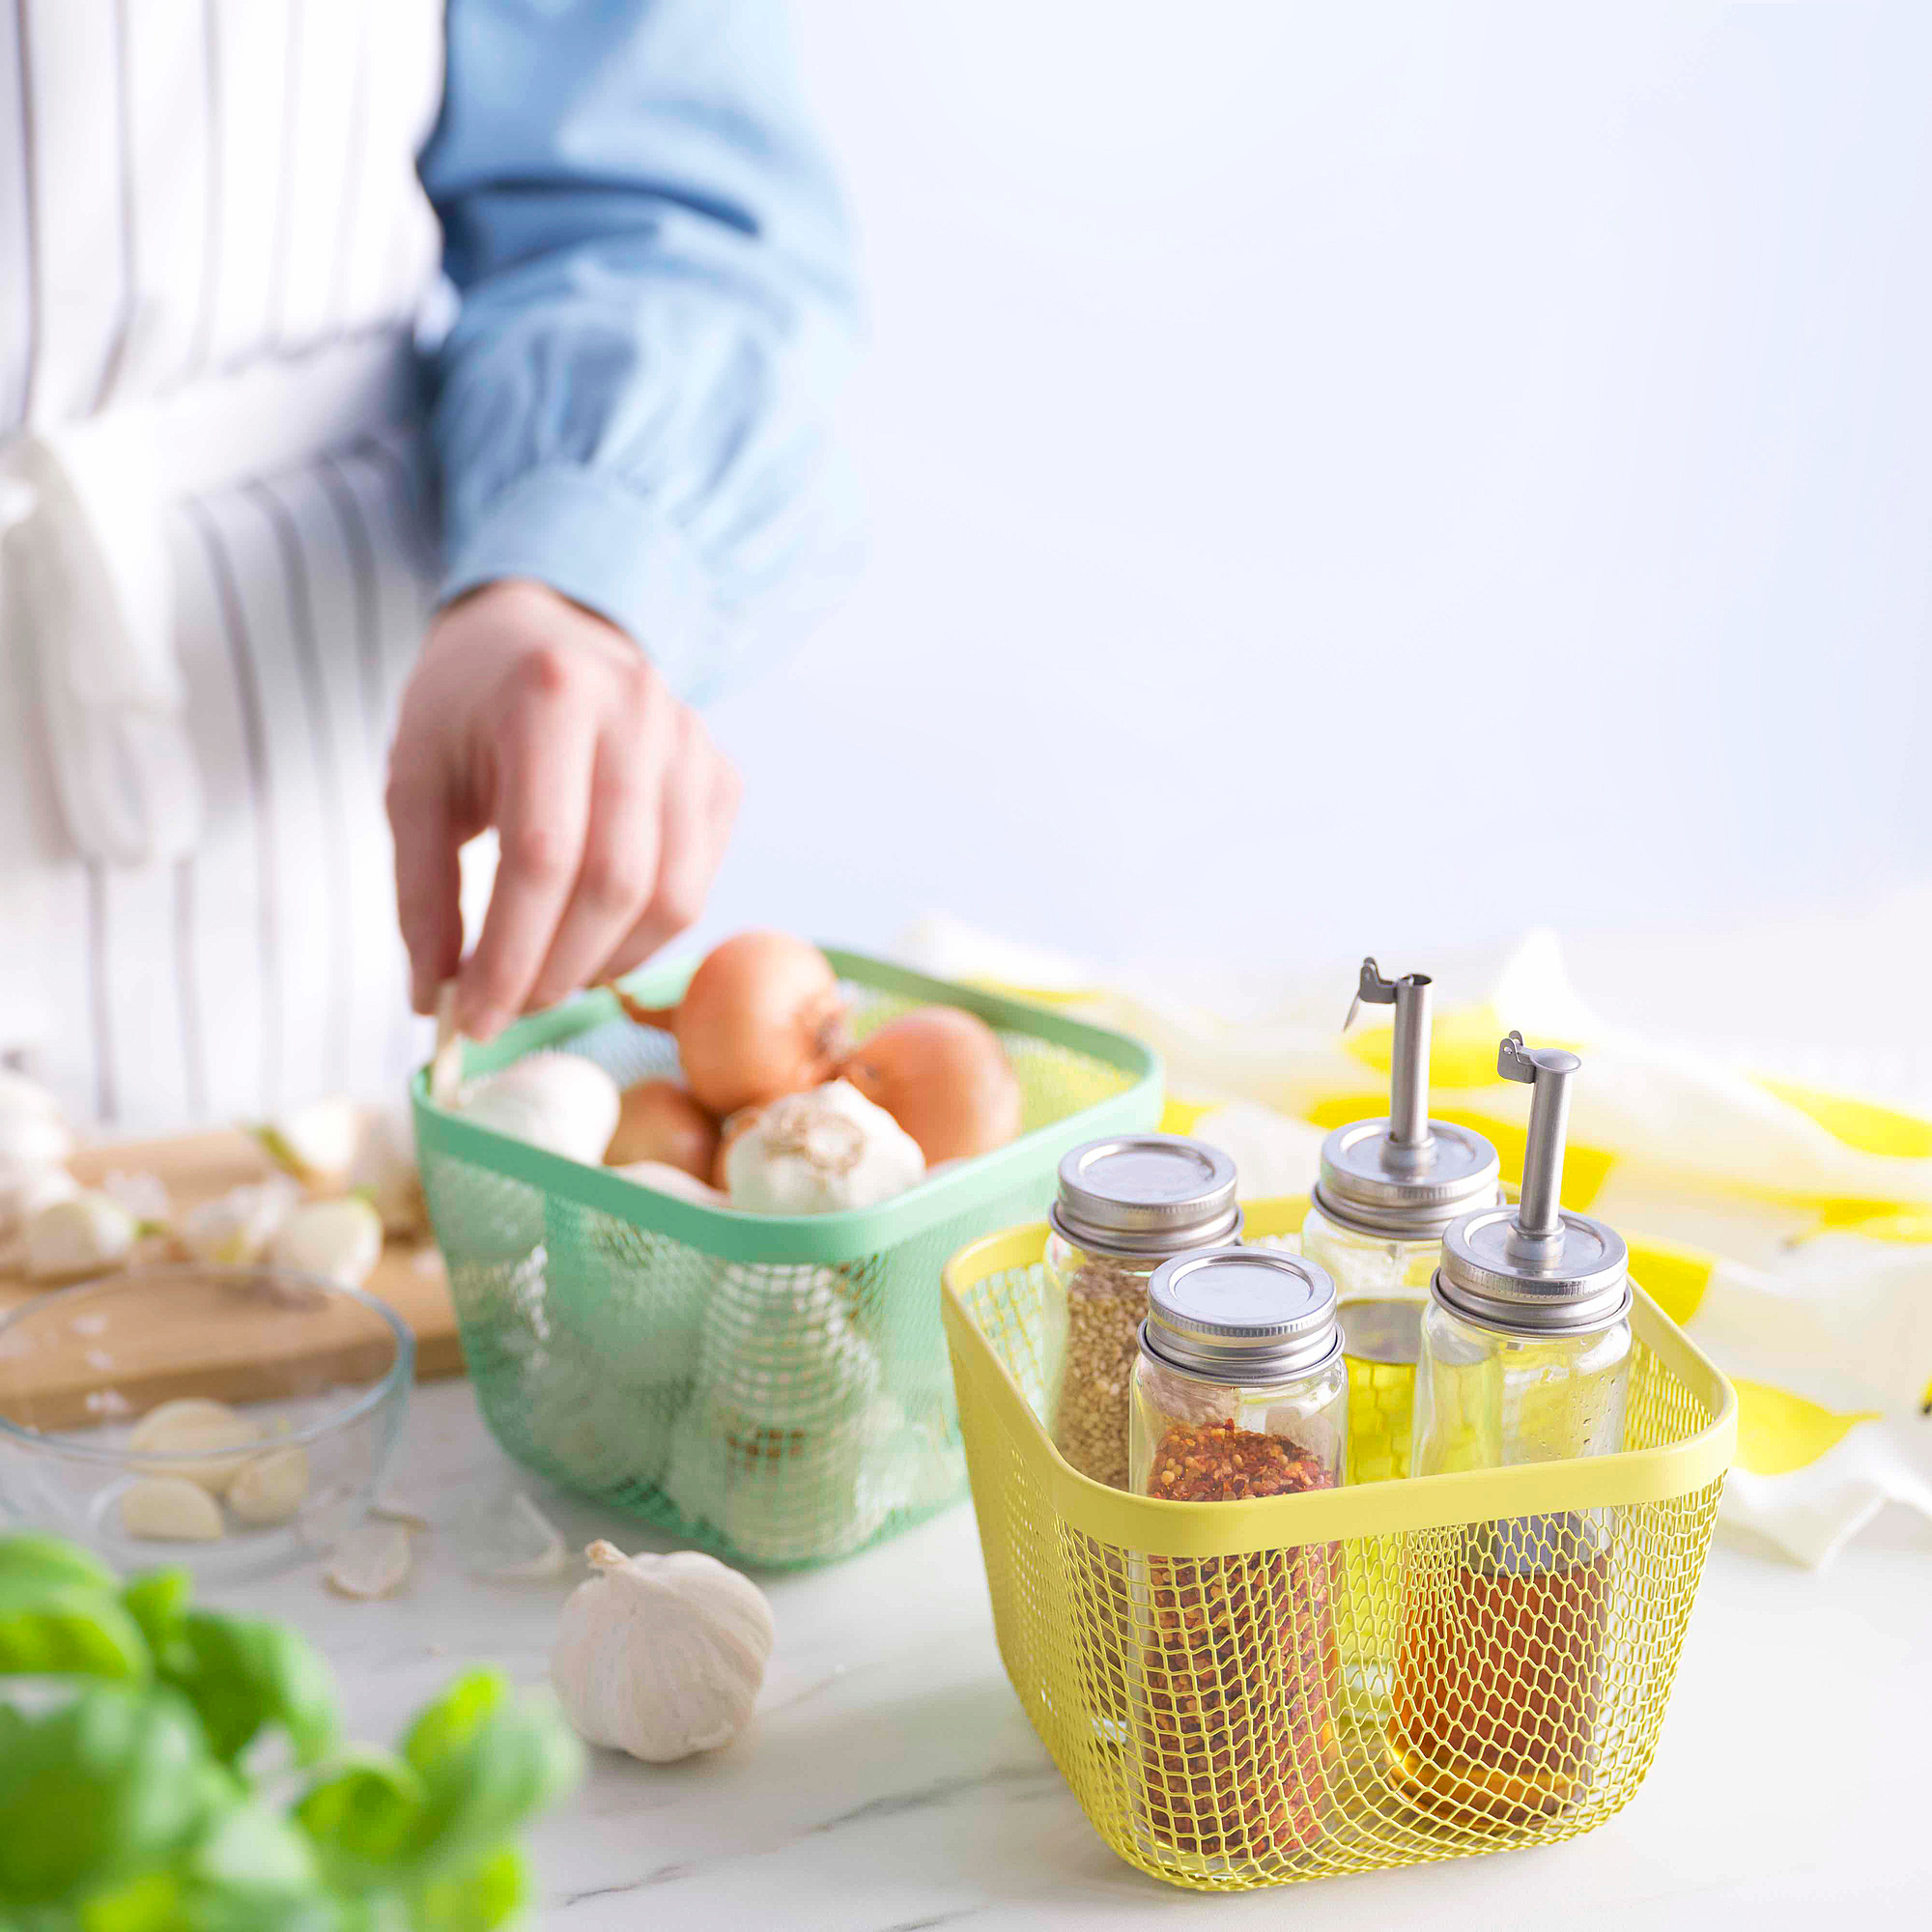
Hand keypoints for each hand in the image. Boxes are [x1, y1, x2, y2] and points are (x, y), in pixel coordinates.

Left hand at [386, 579, 740, 1038]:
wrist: (542, 632)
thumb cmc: (467, 708)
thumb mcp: (414, 781)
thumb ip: (421, 891)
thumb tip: (435, 1001)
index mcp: (550, 693)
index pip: (541, 855)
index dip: (510, 953)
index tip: (473, 1018)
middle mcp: (640, 710)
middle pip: (616, 882)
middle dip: (558, 969)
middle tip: (509, 1009)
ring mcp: (693, 743)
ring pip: (674, 895)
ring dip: (607, 963)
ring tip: (549, 979)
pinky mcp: (721, 776)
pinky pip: (699, 884)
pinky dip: (646, 936)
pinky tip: (593, 940)